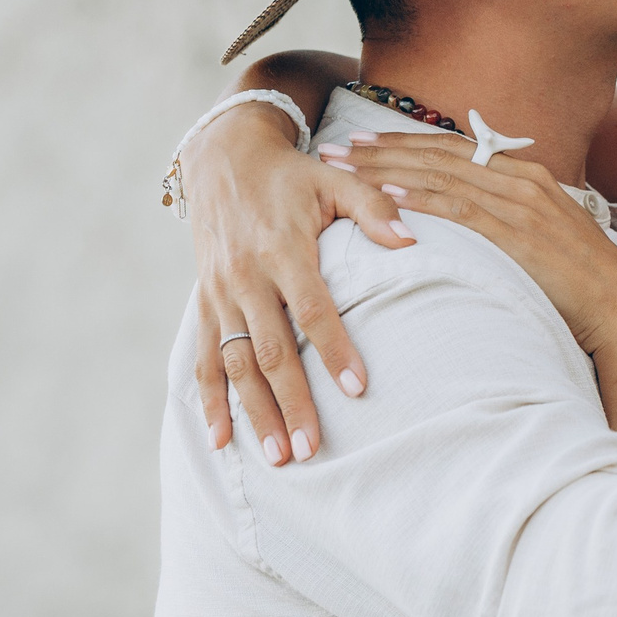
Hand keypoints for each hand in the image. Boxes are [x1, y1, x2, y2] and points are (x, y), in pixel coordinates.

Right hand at [186, 102, 411, 463]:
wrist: (223, 158)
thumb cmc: (292, 176)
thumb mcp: (335, 179)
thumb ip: (373, 208)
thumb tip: (412, 239)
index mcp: (282, 249)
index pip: (313, 308)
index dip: (334, 349)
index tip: (358, 388)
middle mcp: (245, 277)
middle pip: (271, 350)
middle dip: (290, 402)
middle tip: (310, 450)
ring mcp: (220, 294)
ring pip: (235, 363)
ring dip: (253, 413)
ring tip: (276, 457)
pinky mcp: (205, 303)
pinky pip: (203, 358)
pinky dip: (210, 400)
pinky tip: (221, 440)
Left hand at [334, 131, 616, 353]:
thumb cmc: (583, 282)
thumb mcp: (548, 238)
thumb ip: (512, 221)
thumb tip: (474, 224)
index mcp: (529, 176)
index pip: (454, 149)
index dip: (405, 142)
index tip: (365, 142)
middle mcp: (522, 180)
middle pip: (438, 155)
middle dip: (382, 150)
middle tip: (337, 148)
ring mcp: (520, 205)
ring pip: (439, 176)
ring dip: (385, 169)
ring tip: (343, 168)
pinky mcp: (516, 234)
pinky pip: (458, 210)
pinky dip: (419, 198)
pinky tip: (384, 194)